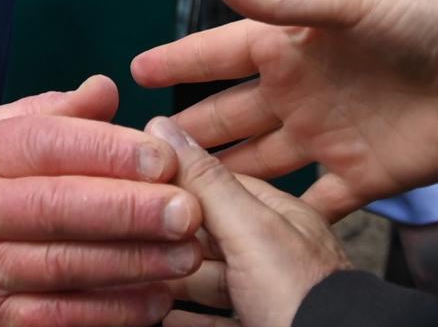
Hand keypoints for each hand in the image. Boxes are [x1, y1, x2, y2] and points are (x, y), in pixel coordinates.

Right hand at [0, 75, 202, 326]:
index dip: (106, 150)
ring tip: (188, 256)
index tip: (164, 156)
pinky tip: (155, 302)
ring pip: (62, 269)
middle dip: (128, 210)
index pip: (44, 146)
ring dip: (132, 265)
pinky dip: (109, 314)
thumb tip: (107, 89)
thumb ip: (50, 115)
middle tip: (188, 210)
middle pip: (56, 209)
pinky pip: (57, 320)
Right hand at [131, 0, 437, 220]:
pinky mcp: (365, 178)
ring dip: (223, 180)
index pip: (219, 53)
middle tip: (136, 157)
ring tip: (175, 201)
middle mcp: (303, 89)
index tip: (131, 73)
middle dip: (187, 134)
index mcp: (292, 43)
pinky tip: (246, 237)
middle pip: (230, 117)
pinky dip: (279, 220)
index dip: (179, 62)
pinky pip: (312, 204)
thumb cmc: (427, 15)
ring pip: (260, 164)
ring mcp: (330, 135)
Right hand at [149, 117, 349, 326]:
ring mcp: (274, 295)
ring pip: (214, 280)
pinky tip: (169, 318)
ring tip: (139, 274)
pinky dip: (192, 319)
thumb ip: (209, 183)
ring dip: (176, 277)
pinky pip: (222, 320)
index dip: (177, 178)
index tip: (138, 178)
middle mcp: (277, 253)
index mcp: (279, 217)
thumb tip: (167, 129)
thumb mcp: (251, 230)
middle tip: (130, 231)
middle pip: (213, 236)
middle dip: (172, 234)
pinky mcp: (266, 326)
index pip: (220, 182)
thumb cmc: (307, 298)